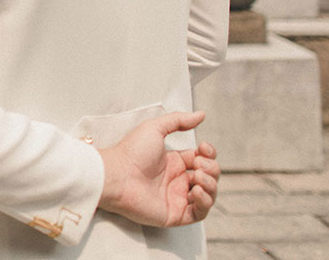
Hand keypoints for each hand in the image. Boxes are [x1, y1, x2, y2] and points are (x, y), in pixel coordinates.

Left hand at [96, 111, 218, 226]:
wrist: (117, 175)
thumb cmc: (130, 152)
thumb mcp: (155, 128)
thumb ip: (178, 120)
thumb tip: (201, 114)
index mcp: (174, 162)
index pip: (202, 159)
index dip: (209, 154)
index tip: (203, 148)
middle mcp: (177, 180)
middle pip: (209, 176)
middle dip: (211, 169)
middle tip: (198, 164)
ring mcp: (177, 197)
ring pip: (208, 195)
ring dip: (211, 185)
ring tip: (198, 177)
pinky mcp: (175, 214)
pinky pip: (200, 213)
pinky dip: (205, 202)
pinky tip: (196, 191)